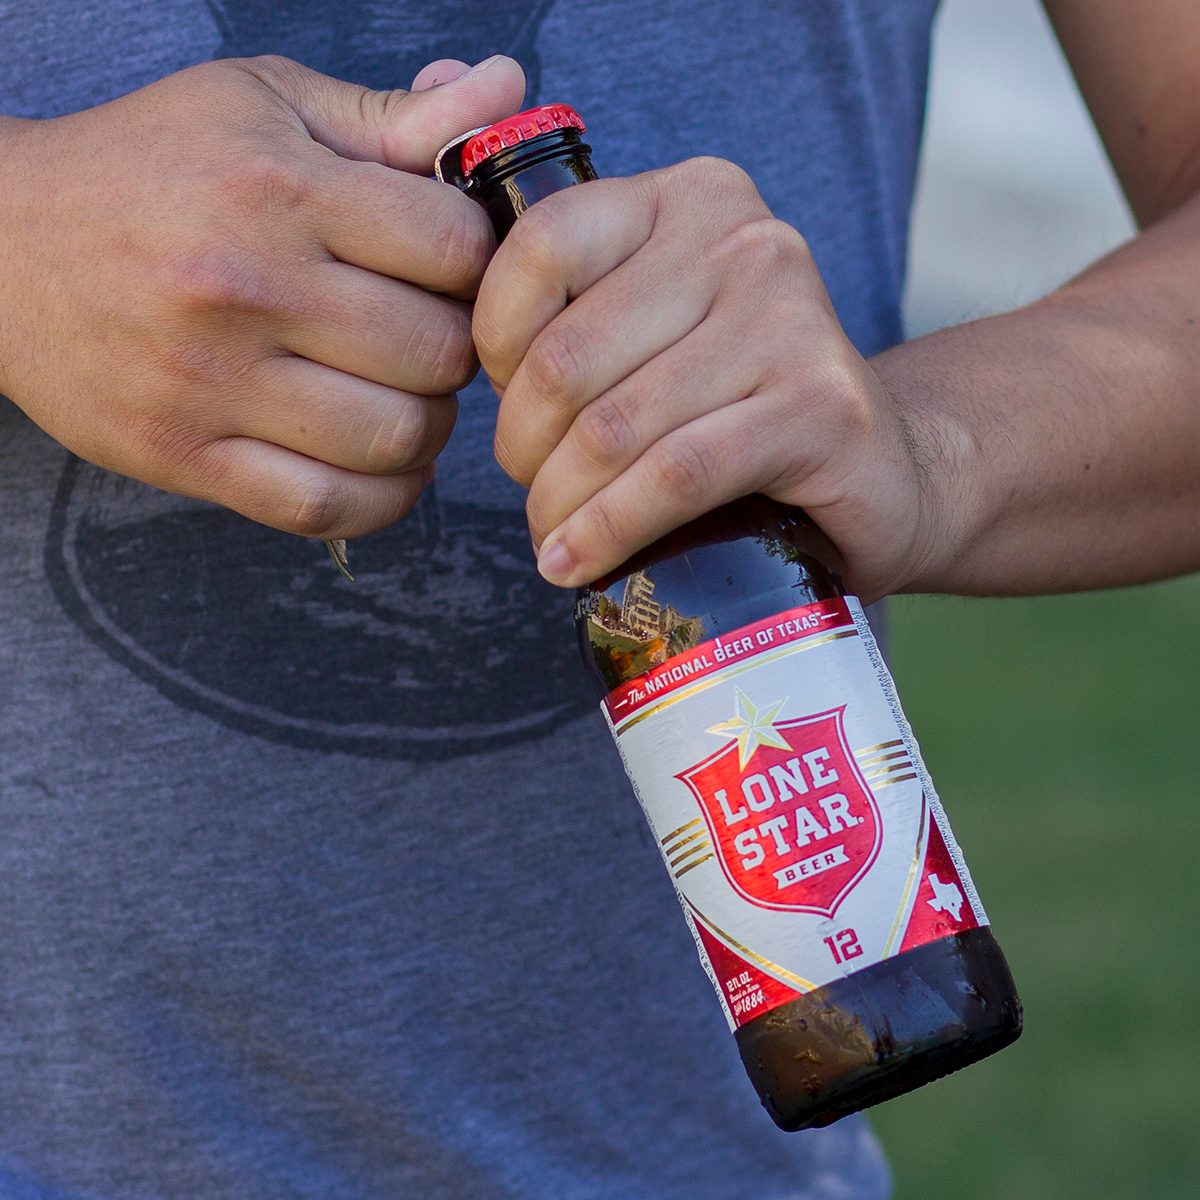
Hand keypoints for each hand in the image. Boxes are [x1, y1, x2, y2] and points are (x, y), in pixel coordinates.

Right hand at [0, 54, 523, 537]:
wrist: (1, 244)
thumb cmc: (149, 168)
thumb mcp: (264, 107)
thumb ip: (391, 117)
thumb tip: (507, 89)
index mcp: (277, 189)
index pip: (454, 248)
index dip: (480, 265)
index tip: (453, 273)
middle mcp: (246, 287)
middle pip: (438, 353)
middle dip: (459, 351)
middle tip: (432, 339)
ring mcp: (212, 382)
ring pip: (396, 438)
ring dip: (429, 428)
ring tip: (408, 397)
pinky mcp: (186, 454)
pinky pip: (328, 508)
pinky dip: (382, 497)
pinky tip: (382, 460)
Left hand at [473, 157, 940, 601]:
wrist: (880, 469)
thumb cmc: (737, 405)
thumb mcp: (657, 328)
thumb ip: (576, 299)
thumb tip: (446, 289)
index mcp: (689, 197)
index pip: (543, 245)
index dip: (494, 342)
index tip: (502, 402)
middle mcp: (746, 239)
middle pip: (570, 355)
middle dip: (524, 446)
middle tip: (531, 492)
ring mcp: (792, 319)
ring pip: (616, 427)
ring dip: (559, 503)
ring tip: (551, 540)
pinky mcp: (821, 407)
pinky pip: (675, 475)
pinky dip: (609, 530)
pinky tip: (576, 563)